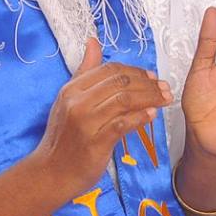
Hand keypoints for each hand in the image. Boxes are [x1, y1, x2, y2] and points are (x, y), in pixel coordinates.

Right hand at [29, 36, 172, 191]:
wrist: (51, 172)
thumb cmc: (64, 138)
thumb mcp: (68, 100)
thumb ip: (85, 72)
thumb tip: (93, 42)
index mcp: (72, 89)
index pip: (109, 70)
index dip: (135, 71)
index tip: (152, 77)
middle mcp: (77, 102)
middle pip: (120, 82)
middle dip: (147, 84)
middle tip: (164, 88)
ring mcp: (86, 122)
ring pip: (124, 100)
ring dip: (150, 98)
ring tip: (164, 100)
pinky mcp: (95, 142)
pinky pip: (123, 123)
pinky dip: (141, 117)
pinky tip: (152, 115)